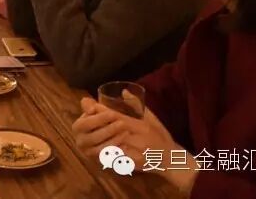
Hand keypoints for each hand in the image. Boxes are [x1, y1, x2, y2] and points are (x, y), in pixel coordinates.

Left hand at [73, 96, 197, 191]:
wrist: (172, 160)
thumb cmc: (161, 136)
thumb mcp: (151, 118)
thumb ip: (136, 105)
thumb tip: (123, 90)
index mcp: (140, 126)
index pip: (116, 117)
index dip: (101, 111)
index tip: (89, 106)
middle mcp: (137, 138)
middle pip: (111, 130)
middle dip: (97, 125)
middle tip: (83, 122)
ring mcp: (135, 152)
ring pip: (111, 145)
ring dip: (99, 140)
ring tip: (87, 136)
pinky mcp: (133, 164)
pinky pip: (116, 158)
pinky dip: (106, 154)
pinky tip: (97, 150)